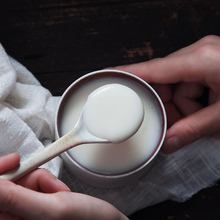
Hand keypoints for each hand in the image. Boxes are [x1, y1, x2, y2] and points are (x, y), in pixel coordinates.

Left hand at [0, 154, 127, 219]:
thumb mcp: (52, 209)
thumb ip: (17, 199)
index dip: (0, 174)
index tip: (14, 160)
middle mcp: (14, 219)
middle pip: (8, 187)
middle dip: (30, 179)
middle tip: (48, 182)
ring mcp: (24, 213)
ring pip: (21, 183)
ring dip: (42, 181)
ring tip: (59, 192)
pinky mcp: (33, 205)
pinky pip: (31, 185)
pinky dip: (46, 183)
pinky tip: (58, 192)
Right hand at [112, 35, 219, 153]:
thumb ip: (194, 130)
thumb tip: (169, 144)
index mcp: (200, 60)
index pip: (153, 68)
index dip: (128, 72)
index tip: (107, 74)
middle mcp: (198, 53)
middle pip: (164, 82)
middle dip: (168, 106)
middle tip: (177, 124)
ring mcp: (203, 57)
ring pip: (177, 86)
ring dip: (184, 106)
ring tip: (202, 119)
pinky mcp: (207, 63)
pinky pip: (188, 84)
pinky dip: (193, 101)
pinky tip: (207, 111)